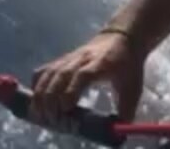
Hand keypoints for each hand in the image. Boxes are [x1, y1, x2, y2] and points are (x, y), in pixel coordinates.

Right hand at [30, 31, 144, 126]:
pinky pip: (44, 70)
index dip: (71, 91)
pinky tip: (36, 99)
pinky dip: (37, 84)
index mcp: (100, 64)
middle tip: (52, 119)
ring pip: (49, 73)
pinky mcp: (62, 60)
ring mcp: (69, 58)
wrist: (121, 39)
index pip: (82, 75)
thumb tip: (118, 131)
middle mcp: (81, 59)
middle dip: (52, 98)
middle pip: (60, 75)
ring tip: (38, 113)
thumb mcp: (133, 87)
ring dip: (40, 93)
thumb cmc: (127, 65)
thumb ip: (126, 109)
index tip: (66, 109)